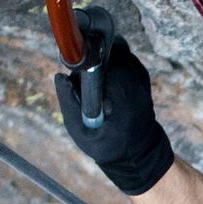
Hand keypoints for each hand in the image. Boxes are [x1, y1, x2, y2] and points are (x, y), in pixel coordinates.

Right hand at [56, 26, 173, 195]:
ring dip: (102, 58)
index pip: (110, 62)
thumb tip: (60, 76)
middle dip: (94, 55)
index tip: (79, 54)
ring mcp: (141, 79)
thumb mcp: (81, 132)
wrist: (138, 152)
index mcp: (124, 99)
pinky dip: (110, 62)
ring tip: (92, 80)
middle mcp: (136, 84)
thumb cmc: (107, 145)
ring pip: (119, 51)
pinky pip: (123, 57)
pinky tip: (103, 81)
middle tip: (82, 72)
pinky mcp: (141, 76)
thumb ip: (69, 103)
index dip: (93, 54)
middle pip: (114, 51)